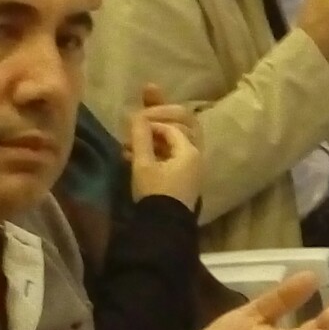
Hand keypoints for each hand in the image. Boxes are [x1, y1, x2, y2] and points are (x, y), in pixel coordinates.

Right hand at [128, 87, 205, 210]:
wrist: (163, 228)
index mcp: (190, 151)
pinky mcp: (184, 174)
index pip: (172, 125)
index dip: (151, 120)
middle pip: (183, 123)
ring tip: (134, 132)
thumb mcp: (143, 165)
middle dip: (161, 112)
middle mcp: (196, 154)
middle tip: (144, 101)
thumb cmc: (154, 195)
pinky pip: (173, 151)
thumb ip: (140, 137)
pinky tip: (134, 151)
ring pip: (178, 137)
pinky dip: (157, 146)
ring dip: (157, 132)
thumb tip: (137, 115)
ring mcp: (192, 165)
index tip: (132, 123)